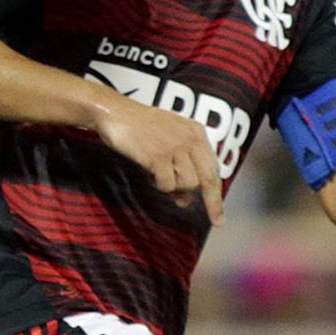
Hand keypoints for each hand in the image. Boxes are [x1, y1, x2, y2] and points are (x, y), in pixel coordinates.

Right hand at [92, 95, 225, 224]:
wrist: (115, 113)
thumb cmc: (139, 129)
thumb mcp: (167, 143)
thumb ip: (181, 167)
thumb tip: (186, 201)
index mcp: (196, 132)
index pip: (213, 167)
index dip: (217, 193)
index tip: (220, 215)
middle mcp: (190, 138)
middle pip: (208, 178)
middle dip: (213, 203)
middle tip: (217, 221)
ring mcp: (175, 147)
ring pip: (188, 183)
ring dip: (174, 188)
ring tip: (160, 177)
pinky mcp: (158, 156)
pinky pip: (167, 184)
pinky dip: (160, 185)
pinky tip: (150, 173)